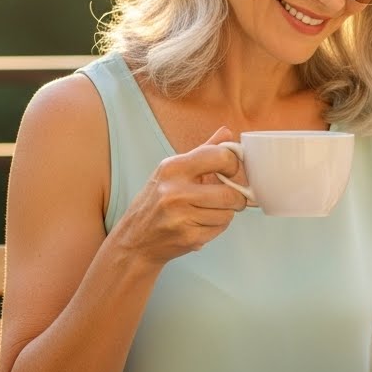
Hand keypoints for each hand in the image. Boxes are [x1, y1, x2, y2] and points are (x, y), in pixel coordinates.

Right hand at [108, 126, 248, 264]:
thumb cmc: (155, 202)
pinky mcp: (188, 237)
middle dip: (236, 198)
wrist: (134, 240)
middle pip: (230, 193)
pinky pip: (220, 229)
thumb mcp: (173, 170)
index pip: (220, 157)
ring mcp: (181, 216)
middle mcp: (175, 191)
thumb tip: (227, 132)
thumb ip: (203, 151)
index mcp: (173, 168)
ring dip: (224, 214)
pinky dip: (216, 228)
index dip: (233, 165)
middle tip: (231, 198)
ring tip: (207, 212)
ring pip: (228, 213)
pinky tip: (199, 224)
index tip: (231, 172)